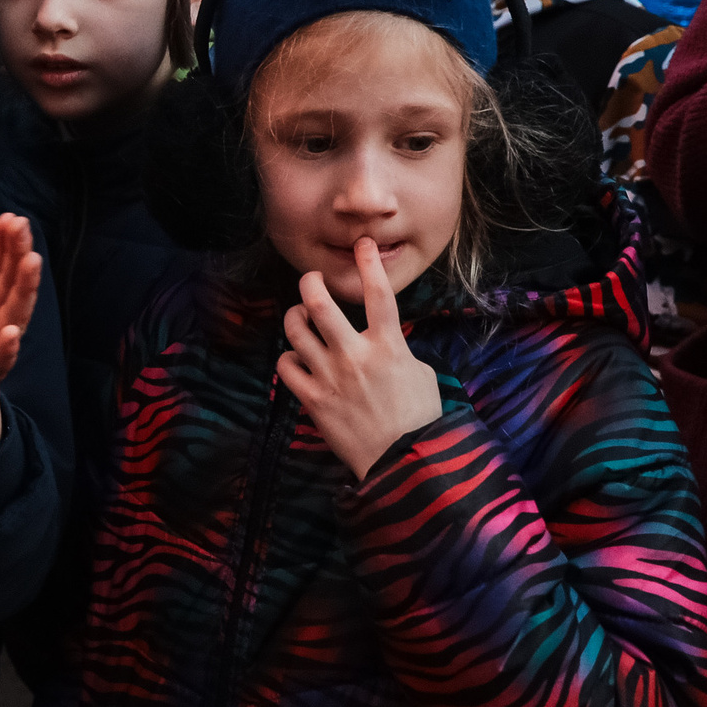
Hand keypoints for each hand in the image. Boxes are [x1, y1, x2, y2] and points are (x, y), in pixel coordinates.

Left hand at [0, 214, 42, 461]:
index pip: (5, 268)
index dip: (8, 244)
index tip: (10, 217)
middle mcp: (1, 321)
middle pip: (13, 285)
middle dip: (18, 256)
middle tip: (21, 225)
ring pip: (14, 316)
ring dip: (24, 291)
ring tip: (31, 262)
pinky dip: (7, 349)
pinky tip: (11, 334)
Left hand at [276, 240, 444, 478]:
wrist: (404, 462)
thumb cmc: (420, 418)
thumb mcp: (421, 374)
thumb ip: (397, 351)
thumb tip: (385, 344)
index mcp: (389, 347)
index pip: (378, 296)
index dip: (368, 265)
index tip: (361, 245)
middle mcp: (355, 355)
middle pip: (321, 304)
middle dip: (311, 283)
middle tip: (311, 278)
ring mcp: (330, 376)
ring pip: (296, 330)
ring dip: (295, 316)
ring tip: (300, 314)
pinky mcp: (313, 399)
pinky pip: (286, 365)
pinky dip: (288, 357)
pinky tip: (297, 358)